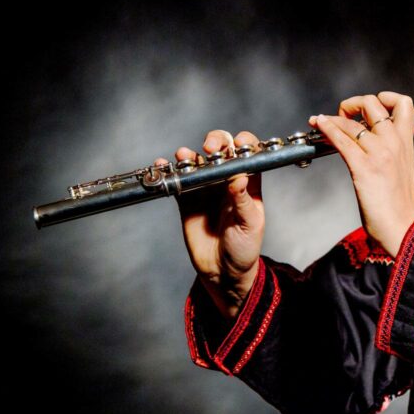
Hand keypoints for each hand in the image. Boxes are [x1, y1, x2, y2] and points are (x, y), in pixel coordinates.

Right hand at [155, 130, 263, 319]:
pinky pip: (177, 179)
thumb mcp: (250, 225)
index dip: (243, 143)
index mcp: (248, 183)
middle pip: (221, 148)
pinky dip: (169, 170)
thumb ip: (243, 202)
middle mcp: (226, 180)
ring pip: (197, 161)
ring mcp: (206, 188)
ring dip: (189, 155)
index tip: (238, 145)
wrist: (223, 272)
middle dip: (215, 141)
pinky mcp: (187, 199)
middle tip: (209, 149)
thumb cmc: (244, 248)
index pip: (248, 153)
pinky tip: (163, 166)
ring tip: (184, 157)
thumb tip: (238, 179)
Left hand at [309, 91, 413, 256]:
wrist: (404, 229)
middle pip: (372, 103)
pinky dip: (326, 129)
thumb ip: (392, 153)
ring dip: (332, 118)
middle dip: (353, 104)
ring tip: (320, 121)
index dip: (386, 98)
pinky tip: (318, 126)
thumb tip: (373, 145)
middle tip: (344, 116)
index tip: (370, 109)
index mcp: (406, 143)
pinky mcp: (363, 167)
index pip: (404, 104)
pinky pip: (341, 140)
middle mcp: (394, 142)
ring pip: (351, 121)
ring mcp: (379, 153)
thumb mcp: (402, 170)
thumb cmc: (400, 207)